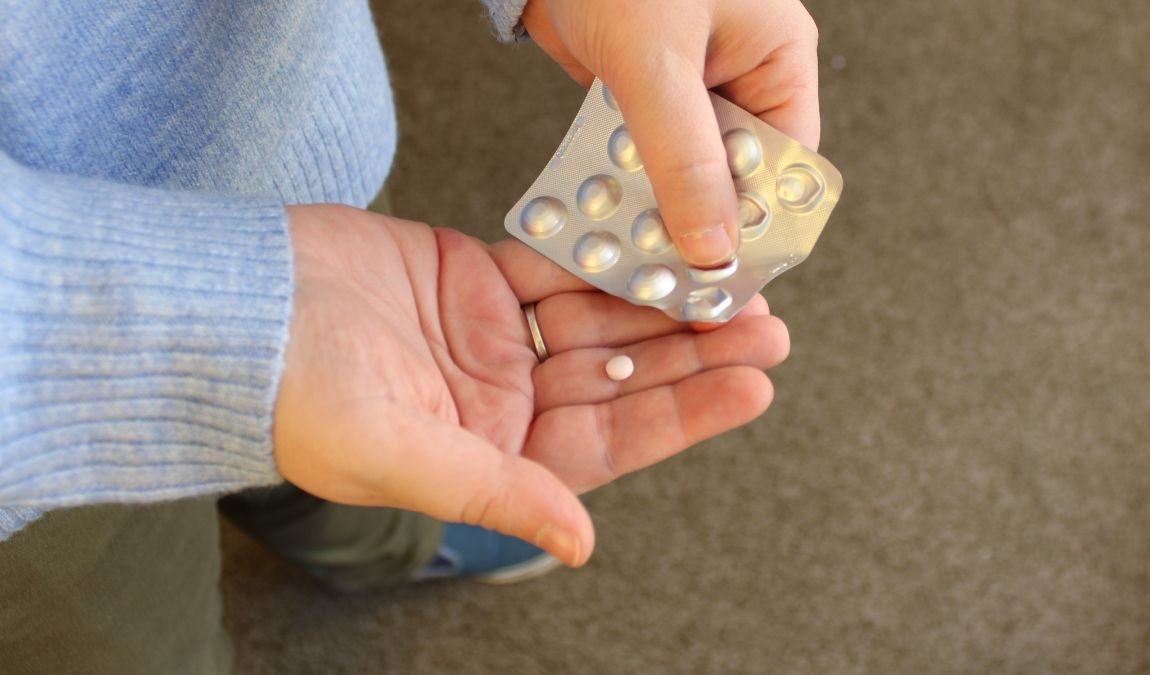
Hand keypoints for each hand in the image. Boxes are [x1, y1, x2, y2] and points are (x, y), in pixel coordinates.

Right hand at [273, 205, 789, 565]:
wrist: (234, 311)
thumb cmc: (296, 400)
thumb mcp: (403, 457)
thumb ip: (499, 492)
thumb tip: (581, 543)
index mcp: (493, 456)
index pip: (611, 439)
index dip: (684, 413)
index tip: (750, 385)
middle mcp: (500, 400)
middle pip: (618, 373)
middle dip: (690, 350)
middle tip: (762, 326)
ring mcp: (489, 337)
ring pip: (596, 316)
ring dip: (657, 299)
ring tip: (724, 281)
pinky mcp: (470, 277)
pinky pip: (551, 264)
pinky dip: (600, 255)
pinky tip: (651, 243)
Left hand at [521, 0, 820, 267]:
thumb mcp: (656, 61)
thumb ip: (684, 158)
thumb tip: (713, 246)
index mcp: (774, 59)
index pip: (785, 165)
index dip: (760, 225)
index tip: (727, 277)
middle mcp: (737, 77)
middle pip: (733, 178)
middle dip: (699, 225)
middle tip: (666, 279)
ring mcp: (685, 89)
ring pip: (681, 173)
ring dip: (652, 209)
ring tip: (625, 254)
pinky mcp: (638, 94)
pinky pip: (638, 156)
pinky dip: (621, 184)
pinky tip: (600, 215)